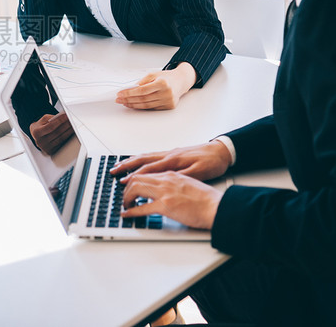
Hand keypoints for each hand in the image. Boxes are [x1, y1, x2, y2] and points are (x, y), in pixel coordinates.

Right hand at [29, 112, 73, 153]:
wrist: (35, 135)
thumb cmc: (40, 126)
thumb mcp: (44, 120)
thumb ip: (52, 118)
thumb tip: (63, 116)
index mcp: (36, 133)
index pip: (50, 126)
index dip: (59, 121)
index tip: (66, 116)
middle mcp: (40, 142)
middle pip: (57, 133)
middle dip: (66, 126)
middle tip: (72, 120)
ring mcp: (45, 148)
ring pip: (60, 139)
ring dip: (68, 132)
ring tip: (73, 126)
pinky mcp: (51, 152)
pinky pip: (61, 144)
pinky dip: (67, 139)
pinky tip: (71, 134)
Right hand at [110, 141, 231, 181]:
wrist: (222, 151)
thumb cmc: (212, 162)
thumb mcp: (199, 173)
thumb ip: (181, 177)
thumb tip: (165, 180)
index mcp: (173, 161)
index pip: (149, 170)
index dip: (135, 177)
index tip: (123, 183)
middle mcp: (168, 155)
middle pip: (142, 160)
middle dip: (126, 166)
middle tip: (113, 171)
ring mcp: (169, 153)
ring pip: (145, 156)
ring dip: (130, 161)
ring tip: (119, 166)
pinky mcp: (173, 153)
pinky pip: (151, 155)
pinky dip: (140, 158)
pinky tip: (137, 161)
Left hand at [115, 63, 196, 109]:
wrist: (181, 81)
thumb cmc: (167, 77)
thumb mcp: (154, 74)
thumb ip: (142, 81)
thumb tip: (130, 89)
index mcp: (163, 83)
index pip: (142, 90)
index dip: (129, 93)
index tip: (120, 93)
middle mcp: (166, 93)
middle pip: (143, 99)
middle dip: (129, 100)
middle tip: (119, 99)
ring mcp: (168, 101)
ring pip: (146, 105)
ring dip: (133, 105)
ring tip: (124, 103)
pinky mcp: (169, 106)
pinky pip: (152, 108)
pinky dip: (141, 107)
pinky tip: (134, 104)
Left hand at [121, 171, 222, 229]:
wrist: (216, 206)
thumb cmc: (206, 198)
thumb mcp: (189, 183)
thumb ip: (175, 183)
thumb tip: (166, 190)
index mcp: (171, 174)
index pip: (146, 172)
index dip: (134, 179)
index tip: (129, 185)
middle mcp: (165, 180)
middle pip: (136, 178)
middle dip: (127, 188)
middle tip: (125, 197)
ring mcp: (164, 192)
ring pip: (136, 188)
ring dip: (127, 197)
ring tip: (126, 205)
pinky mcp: (165, 206)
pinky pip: (142, 208)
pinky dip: (131, 211)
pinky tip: (127, 214)